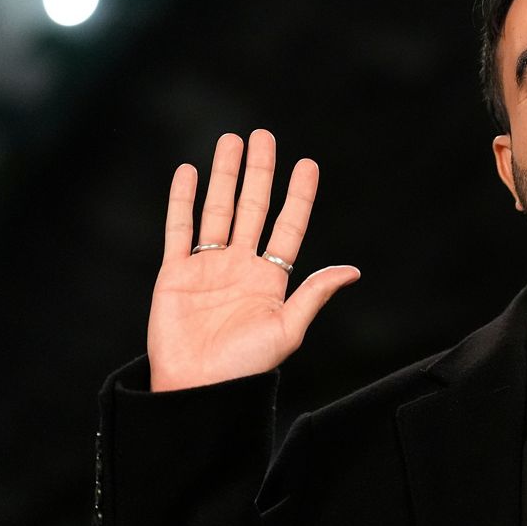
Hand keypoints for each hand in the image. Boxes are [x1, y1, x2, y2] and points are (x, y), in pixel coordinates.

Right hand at [147, 129, 359, 391]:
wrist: (197, 390)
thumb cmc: (245, 368)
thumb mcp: (288, 330)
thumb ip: (314, 295)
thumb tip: (352, 271)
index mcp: (271, 279)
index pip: (288, 226)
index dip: (298, 196)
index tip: (307, 164)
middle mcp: (241, 267)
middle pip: (252, 208)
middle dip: (259, 171)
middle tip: (264, 135)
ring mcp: (207, 267)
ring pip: (218, 209)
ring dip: (224, 175)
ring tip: (230, 141)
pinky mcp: (174, 274)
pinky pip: (179, 229)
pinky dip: (182, 200)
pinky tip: (188, 172)